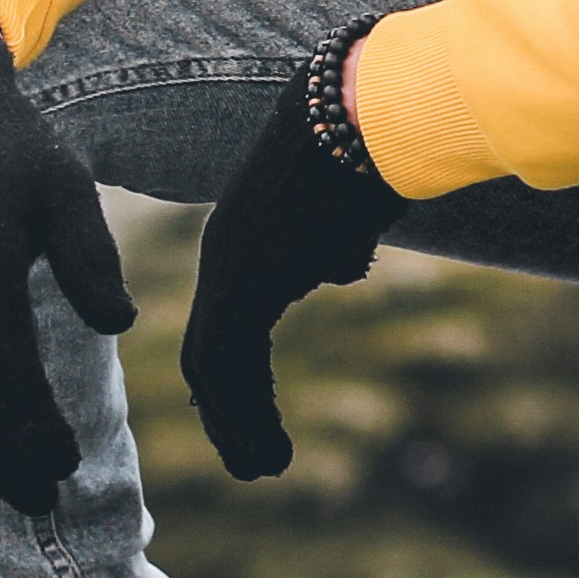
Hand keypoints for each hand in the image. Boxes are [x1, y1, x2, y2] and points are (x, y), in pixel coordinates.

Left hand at [178, 35, 400, 480]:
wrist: (361, 109)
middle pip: (211, 353)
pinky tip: (272, 452)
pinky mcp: (245, 281)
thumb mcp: (343, 203)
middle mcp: (223, 254)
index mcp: (241, 235)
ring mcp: (229, 268)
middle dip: (228, 413)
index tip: (249, 417)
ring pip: (216, 369)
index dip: (234, 375)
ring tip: (265, 469)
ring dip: (237, 426)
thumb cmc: (367, 144)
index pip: (225, 319)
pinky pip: (234, 367)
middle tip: (251, 461)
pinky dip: (246, 417)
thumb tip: (336, 266)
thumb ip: (330, 240)